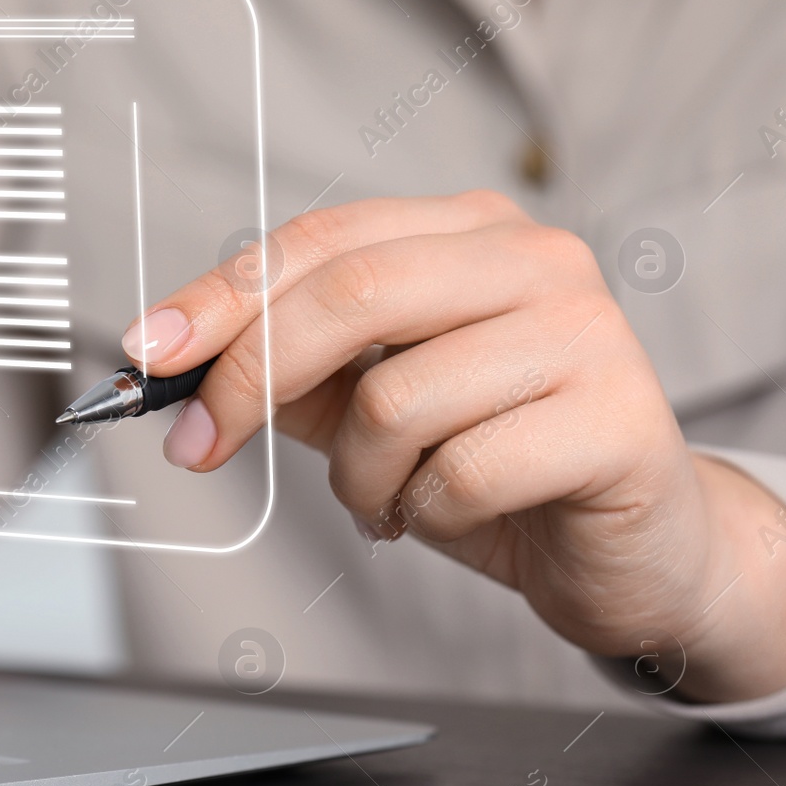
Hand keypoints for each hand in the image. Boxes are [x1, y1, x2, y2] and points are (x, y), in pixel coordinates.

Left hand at [125, 191, 785, 701]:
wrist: (638, 550)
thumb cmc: (501, 469)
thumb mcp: (374, 409)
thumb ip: (292, 376)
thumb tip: (174, 365)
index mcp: (470, 235)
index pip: (321, 242)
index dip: (220, 297)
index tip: (147, 355)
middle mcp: (536, 261)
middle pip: (351, 293)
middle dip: (248, 380)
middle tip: (200, 449)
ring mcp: (587, 335)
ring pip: (397, 397)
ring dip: (359, 477)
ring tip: (388, 499)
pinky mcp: (619, 422)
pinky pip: (460, 472)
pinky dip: (424, 512)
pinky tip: (450, 516)